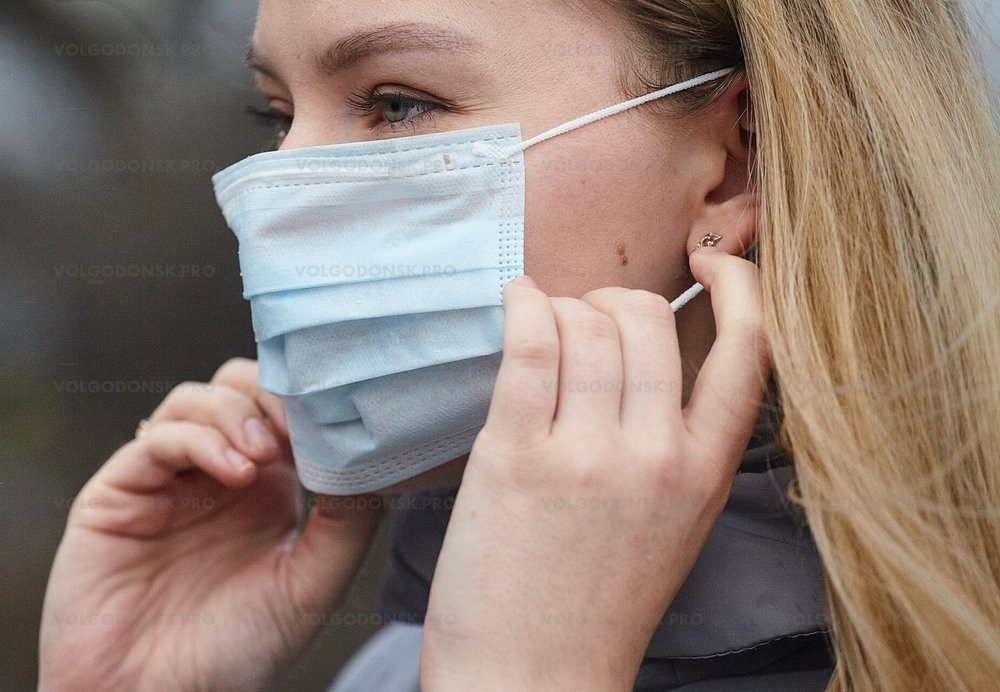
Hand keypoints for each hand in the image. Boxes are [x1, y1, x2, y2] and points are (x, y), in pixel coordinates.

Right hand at [39, 359, 382, 691]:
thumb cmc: (238, 652)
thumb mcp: (312, 585)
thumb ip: (348, 522)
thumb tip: (371, 458)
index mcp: (267, 488)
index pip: (286, 411)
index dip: (310, 404)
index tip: (337, 416)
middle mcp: (216, 474)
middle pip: (240, 388)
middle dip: (272, 396)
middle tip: (296, 430)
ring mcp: (167, 479)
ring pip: (198, 399)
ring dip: (237, 414)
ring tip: (264, 456)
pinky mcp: (119, 492)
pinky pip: (158, 438)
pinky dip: (199, 439)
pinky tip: (235, 474)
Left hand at [420, 251, 769, 690]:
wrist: (531, 677)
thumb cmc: (596, 601)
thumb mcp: (672, 522)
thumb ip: (678, 442)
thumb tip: (648, 352)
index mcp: (706, 472)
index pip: (750, 349)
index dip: (738, 285)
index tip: (708, 264)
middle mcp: (657, 456)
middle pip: (648, 318)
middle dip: (615, 300)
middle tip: (588, 319)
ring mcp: (588, 454)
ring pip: (588, 322)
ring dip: (563, 309)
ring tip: (543, 330)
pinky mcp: (517, 456)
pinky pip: (531, 343)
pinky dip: (522, 305)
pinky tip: (516, 303)